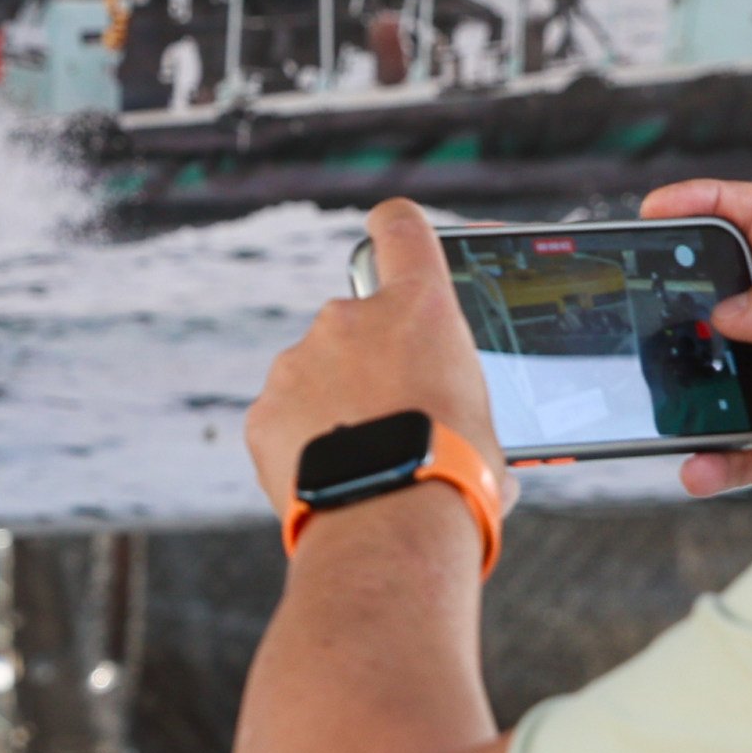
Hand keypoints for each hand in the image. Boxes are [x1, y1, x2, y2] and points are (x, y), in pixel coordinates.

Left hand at [245, 201, 508, 517]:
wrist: (388, 524)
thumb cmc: (455, 478)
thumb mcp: (488, 430)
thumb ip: (465, 411)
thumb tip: (487, 465)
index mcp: (418, 310)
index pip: (401, 230)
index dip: (395, 228)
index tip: (388, 230)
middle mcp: (350, 319)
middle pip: (357, 326)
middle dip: (371, 365)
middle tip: (393, 418)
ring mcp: (297, 362)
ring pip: (317, 376)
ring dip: (335, 408)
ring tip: (363, 461)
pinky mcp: (262, 410)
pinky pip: (284, 419)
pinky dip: (302, 443)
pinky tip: (329, 477)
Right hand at [640, 182, 751, 510]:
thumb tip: (727, 310)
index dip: (707, 202)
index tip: (655, 207)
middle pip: (717, 294)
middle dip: (674, 299)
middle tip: (640, 306)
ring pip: (705, 375)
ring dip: (680, 392)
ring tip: (667, 399)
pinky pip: (718, 446)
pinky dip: (702, 458)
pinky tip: (700, 465)